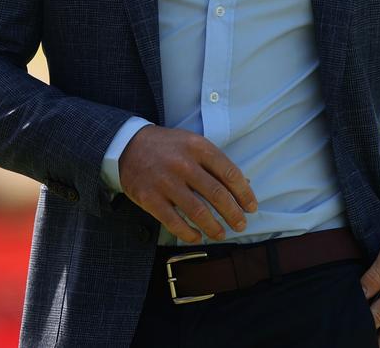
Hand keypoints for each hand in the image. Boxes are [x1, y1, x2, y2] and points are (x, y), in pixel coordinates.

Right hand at [118, 125, 257, 242]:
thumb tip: (245, 184)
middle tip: (241, 225)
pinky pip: (174, 222)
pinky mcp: (150, 198)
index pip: (229, 173)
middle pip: (217, 194)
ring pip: (198, 212)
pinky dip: (189, 234)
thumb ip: (216, 162)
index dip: (244, 193)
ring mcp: (166, 181)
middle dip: (233, 214)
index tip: (251, 207)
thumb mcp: (193, 144)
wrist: (128, 145)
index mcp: (198, 146)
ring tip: (221, 234)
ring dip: (214, 227)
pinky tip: (197, 236)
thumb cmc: (168, 146)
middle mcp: (184, 163)